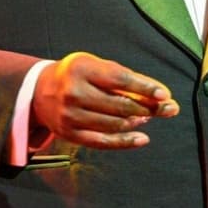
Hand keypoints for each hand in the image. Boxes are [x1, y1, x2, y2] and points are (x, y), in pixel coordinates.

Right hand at [31, 52, 178, 148]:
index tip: (164, 94)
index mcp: (82, 69)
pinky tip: (142, 138)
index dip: (145, 88)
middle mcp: (74, 92)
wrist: (39, 90)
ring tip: (149, 117)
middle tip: (169, 108)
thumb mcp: (96, 65)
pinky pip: (102, 141)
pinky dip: (125, 142)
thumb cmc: (76, 74)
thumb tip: (156, 94)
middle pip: (120, 104)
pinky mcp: (69, 134)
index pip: (120, 79)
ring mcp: (71, 115)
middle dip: (149, 108)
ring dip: (138, 122)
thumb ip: (123, 78)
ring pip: (114, 124)